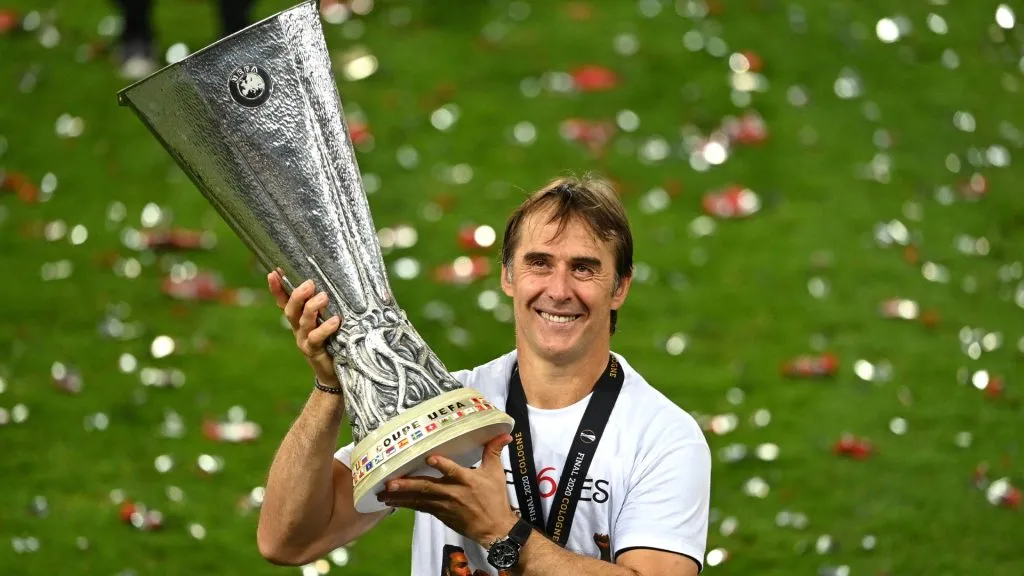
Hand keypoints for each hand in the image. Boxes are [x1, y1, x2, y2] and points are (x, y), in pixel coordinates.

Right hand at [266, 271, 341, 387]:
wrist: (333, 373)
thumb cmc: (332, 342)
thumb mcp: (327, 321)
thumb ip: (326, 307)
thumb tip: (334, 284)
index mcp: (299, 319)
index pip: (284, 301)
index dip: (277, 289)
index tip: (273, 272)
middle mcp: (298, 329)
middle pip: (291, 310)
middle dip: (297, 295)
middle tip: (309, 284)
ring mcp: (304, 341)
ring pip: (303, 322)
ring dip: (312, 308)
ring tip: (323, 297)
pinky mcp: (314, 352)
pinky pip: (317, 338)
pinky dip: (325, 328)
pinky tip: (335, 320)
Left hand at [379, 434, 517, 546]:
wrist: (494, 529)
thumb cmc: (494, 499)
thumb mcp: (495, 473)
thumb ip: (493, 451)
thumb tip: (504, 434)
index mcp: (466, 480)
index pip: (453, 470)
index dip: (442, 465)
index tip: (430, 458)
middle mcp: (452, 492)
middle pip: (427, 487)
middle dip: (407, 485)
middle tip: (389, 482)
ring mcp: (444, 505)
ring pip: (419, 499)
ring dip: (400, 496)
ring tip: (382, 493)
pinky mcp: (439, 514)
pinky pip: (419, 508)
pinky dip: (405, 504)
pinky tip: (391, 501)